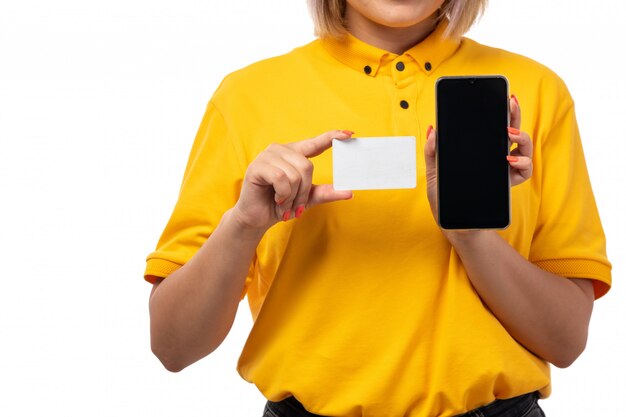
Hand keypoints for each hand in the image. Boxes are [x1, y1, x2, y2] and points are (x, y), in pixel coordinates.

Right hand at [232, 130, 353, 230]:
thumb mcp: (307, 199)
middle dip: (304, 191)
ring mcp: (267, 156)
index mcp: (294, 154)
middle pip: (307, 166)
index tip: (349, 134)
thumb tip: (349, 192)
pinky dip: (283, 194)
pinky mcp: (257, 166)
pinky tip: (276, 199)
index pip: (315, 143)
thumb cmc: (280, 205)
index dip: (331, 137)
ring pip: (294, 174)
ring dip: (293, 196)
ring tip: (284, 205)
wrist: (257, 218)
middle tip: (297, 206)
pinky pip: (281, 179)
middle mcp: (280, 150)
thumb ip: (326, 193)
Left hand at [424, 96, 533, 222]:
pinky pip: (525, 171)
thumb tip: (433, 129)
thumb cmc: (444, 197)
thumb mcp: (434, 172)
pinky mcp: (509, 184)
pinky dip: (522, 163)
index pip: (494, 126)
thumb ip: (433, 151)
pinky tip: (510, 160)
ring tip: (510, 134)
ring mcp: (505, 170)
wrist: (452, 223)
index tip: (503, 96)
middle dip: (515, 115)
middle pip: (513, 130)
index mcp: (481, 150)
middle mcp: (496, 157)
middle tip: (511, 103)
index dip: (501, 111)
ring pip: (524, 148)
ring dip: (522, 137)